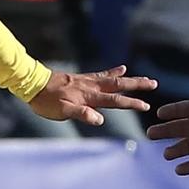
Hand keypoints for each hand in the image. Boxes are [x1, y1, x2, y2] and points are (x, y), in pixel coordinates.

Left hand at [30, 64, 155, 125]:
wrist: (34, 84)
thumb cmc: (47, 102)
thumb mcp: (62, 112)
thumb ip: (81, 114)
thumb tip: (99, 120)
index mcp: (89, 97)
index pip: (115, 101)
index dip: (131, 103)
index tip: (146, 105)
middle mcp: (92, 87)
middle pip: (119, 85)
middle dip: (137, 86)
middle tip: (154, 83)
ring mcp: (88, 81)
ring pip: (114, 79)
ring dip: (130, 79)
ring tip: (144, 78)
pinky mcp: (82, 78)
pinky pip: (102, 74)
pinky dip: (114, 71)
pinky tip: (122, 68)